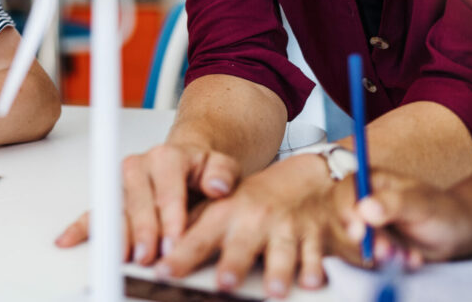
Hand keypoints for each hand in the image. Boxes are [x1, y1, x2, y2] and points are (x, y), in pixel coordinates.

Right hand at [56, 142, 240, 265]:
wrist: (188, 162)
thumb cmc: (203, 169)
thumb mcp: (223, 166)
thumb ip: (222, 173)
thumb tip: (217, 185)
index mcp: (166, 156)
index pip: (167, 189)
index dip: (170, 217)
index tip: (175, 241)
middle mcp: (139, 167)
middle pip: (138, 202)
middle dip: (143, 232)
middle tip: (149, 256)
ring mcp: (123, 183)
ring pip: (116, 209)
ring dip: (116, 234)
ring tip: (120, 257)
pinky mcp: (113, 198)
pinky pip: (94, 212)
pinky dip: (80, 227)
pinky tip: (68, 239)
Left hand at [156, 154, 357, 297]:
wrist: (300, 181)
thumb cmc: (253, 201)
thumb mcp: (218, 208)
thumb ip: (192, 229)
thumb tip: (156, 252)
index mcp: (224, 214)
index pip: (196, 238)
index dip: (180, 256)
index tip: (163, 271)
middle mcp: (253, 221)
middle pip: (241, 246)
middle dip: (233, 264)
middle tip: (224, 283)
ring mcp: (284, 230)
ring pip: (282, 252)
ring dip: (278, 272)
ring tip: (273, 291)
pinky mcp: (313, 238)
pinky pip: (315, 255)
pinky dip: (316, 269)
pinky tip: (311, 282)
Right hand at [346, 170, 471, 264]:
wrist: (452, 233)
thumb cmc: (440, 210)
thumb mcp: (421, 203)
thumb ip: (394, 204)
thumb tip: (363, 209)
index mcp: (368, 181)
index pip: (344, 193)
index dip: (346, 212)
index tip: (358, 231)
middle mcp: (359, 202)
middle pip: (341, 220)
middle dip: (362, 240)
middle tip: (385, 250)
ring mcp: (361, 225)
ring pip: (348, 243)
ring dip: (374, 254)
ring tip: (404, 255)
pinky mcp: (366, 245)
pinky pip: (361, 258)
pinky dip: (383, 264)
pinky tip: (407, 258)